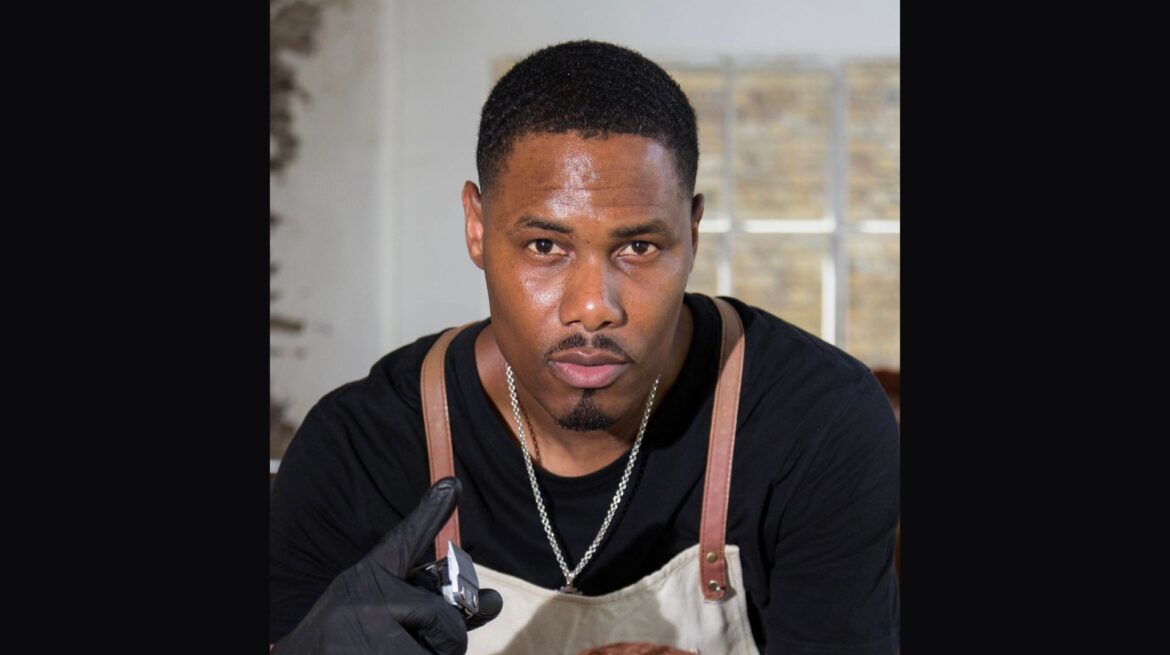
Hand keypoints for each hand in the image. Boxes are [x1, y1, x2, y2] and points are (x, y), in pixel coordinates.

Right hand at [274, 477, 503, 653]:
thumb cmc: (350, 633)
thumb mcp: (380, 605)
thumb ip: (438, 603)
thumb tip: (494, 599)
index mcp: (371, 577)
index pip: (405, 540)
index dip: (431, 513)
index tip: (452, 483)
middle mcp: (366, 597)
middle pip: (447, 623)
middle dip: (448, 641)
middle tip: (420, 643)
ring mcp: (365, 632)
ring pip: (440, 653)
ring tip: (396, 651)